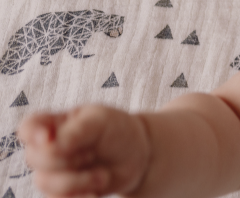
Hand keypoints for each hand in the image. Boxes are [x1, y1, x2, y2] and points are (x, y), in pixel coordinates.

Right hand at [19, 105, 151, 197]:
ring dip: (77, 181)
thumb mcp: (101, 122)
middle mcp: (47, 148)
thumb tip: (50, 145)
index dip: (31, 134)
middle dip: (67, 159)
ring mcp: (52, 171)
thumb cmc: (117, 131)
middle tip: (93, 154)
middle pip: (34, 158)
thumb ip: (75, 131)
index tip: (48, 138)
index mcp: (54, 124)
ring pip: (44, 182)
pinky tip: (93, 195)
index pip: (28, 127)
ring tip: (102, 176)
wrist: (138, 157)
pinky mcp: (62, 191)